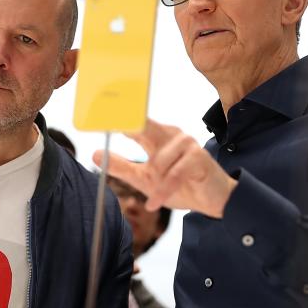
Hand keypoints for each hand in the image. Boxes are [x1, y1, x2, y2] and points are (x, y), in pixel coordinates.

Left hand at [93, 119, 236, 218]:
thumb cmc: (180, 185)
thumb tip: (94, 154)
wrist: (213, 201)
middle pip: (144, 126)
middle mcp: (171, 134)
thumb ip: (121, 167)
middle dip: (127, 124)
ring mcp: (187, 143)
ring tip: (159, 194)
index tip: (98, 104)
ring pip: (158, 162)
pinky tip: (154, 203)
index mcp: (157, 135)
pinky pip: (173, 175)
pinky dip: (163, 191)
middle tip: (111, 126)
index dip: (117, 113)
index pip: (134, 121)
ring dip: (156, 182)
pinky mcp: (199, 157)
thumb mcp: (145, 179)